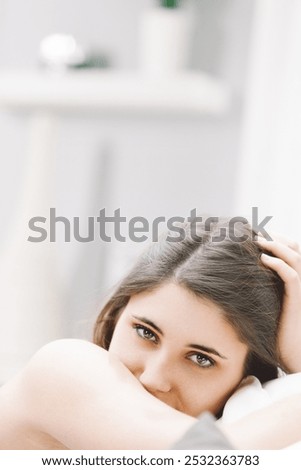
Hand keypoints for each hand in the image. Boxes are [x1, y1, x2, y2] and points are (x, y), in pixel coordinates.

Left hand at [256, 233, 300, 372]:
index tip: (260, 235)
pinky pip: (291, 276)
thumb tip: (244, 279)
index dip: (280, 241)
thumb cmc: (280, 336)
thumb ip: (265, 290)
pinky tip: (263, 260)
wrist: (295, 359)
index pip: (295, 252)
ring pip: (296, 258)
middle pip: (298, 249)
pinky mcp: (298, 302)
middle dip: (278, 238)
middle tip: (258, 234)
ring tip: (258, 241)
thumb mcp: (272, 307)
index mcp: (300, 283)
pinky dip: (278, 264)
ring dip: (276, 245)